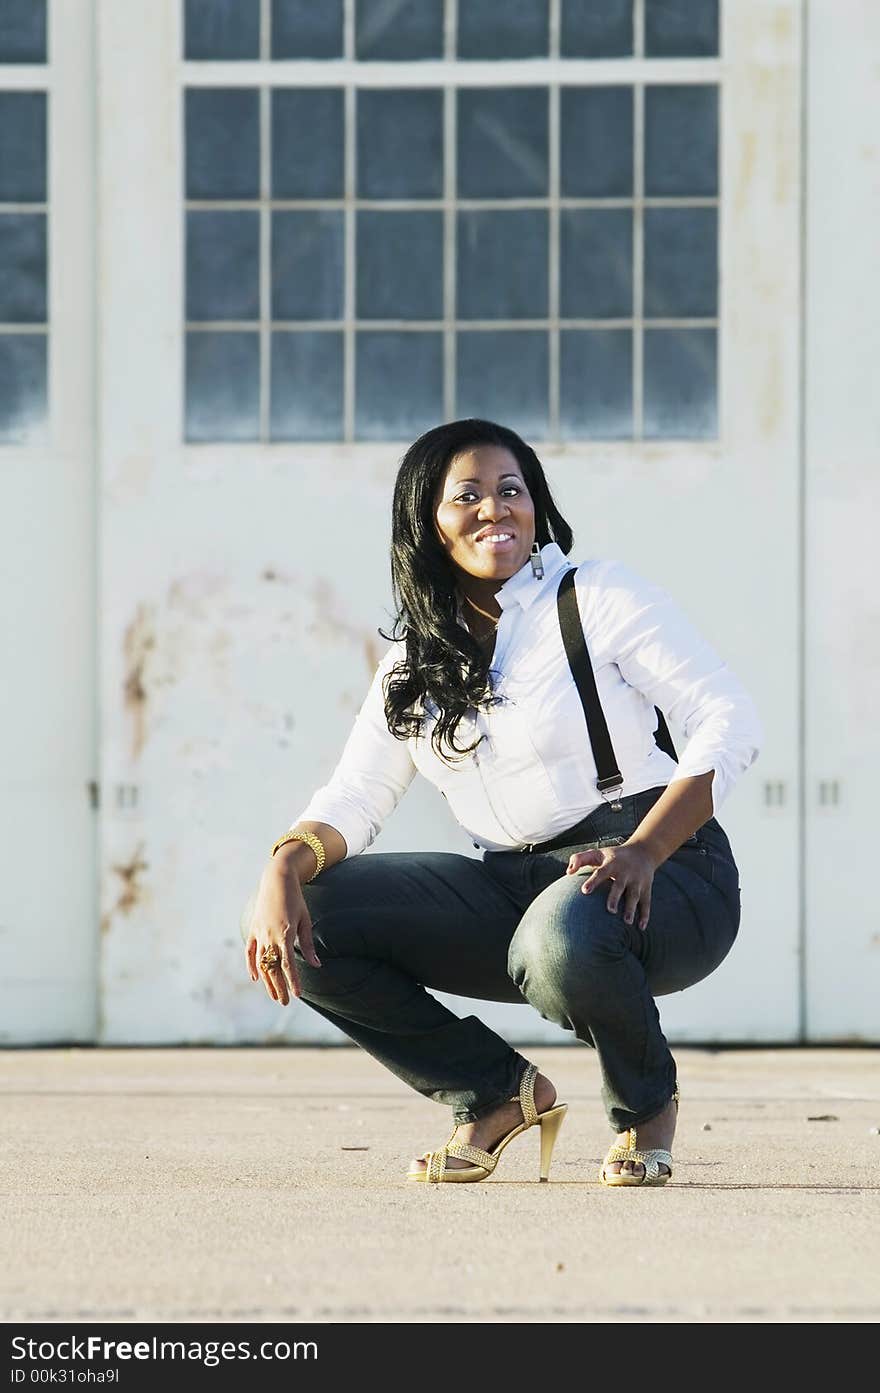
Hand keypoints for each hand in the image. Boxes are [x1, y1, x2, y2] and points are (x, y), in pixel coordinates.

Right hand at [244, 860, 321, 1005]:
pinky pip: (250, 952)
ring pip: (261, 963)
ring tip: (275, 996)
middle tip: (286, 1003)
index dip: (293, 981)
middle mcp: (270, 936)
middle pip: (273, 967)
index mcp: (286, 933)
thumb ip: (308, 944)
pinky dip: (251, 965)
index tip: (298, 995)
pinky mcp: (254, 929)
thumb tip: (316, 965)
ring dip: (267, 981)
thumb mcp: (305, 920)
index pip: (289, 964)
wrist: (277, 879)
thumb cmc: (296, 899)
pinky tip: (255, 979)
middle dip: (279, 987)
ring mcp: (260, 933)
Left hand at [565, 843, 658, 930]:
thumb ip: (579, 859)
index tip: (584, 891)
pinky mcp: (646, 888)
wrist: (643, 851)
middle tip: (610, 910)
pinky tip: (641, 928)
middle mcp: (625, 872)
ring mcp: (637, 881)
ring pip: (634, 896)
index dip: (593, 881)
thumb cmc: (613, 856)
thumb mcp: (597, 853)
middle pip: (619, 886)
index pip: (601, 872)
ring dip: (631, 909)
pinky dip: (645, 915)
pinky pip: (646, 902)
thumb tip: (568, 873)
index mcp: (611, 864)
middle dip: (615, 897)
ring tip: (627, 922)